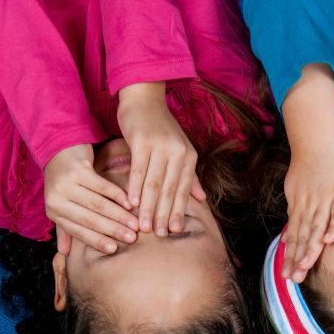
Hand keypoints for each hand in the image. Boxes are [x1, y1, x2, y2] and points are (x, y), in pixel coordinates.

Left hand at [44, 143, 138, 254]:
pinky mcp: (77, 169)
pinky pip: (102, 187)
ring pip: (98, 204)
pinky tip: (130, 203)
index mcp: (53, 211)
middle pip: (90, 219)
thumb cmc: (64, 180)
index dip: (97, 241)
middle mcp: (56, 199)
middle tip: (131, 238)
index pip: (78, 231)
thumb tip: (65, 254)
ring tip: (134, 223)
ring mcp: (65, 183)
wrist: (59, 146)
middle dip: (112, 230)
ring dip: (119, 215)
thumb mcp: (61, 205)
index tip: (115, 249)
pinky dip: (117, 196)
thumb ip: (64, 228)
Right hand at [116, 82, 203, 236]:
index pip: (183, 190)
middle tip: (157, 235)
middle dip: (163, 215)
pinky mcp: (142, 141)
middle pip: (169, 190)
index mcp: (188, 156)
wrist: (144, 98)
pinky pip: (138, 170)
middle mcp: (177, 152)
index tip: (173, 232)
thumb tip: (201, 199)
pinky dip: (135, 188)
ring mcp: (160, 146)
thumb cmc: (161, 128)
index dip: (178, 211)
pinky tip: (132, 203)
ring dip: (148, 207)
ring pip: (154, 183)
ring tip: (144, 227)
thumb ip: (189, 176)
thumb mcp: (179, 150)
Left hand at [281, 140, 333, 281]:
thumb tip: (287, 238)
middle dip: (298, 258)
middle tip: (294, 278)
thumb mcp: (296, 191)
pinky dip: (333, 225)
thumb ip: (294, 215)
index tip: (287, 274)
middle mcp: (310, 206)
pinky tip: (329, 241)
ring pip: (316, 228)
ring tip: (306, 266)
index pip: (294, 236)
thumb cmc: (308, 165)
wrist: (316, 139)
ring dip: (311, 248)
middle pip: (303, 236)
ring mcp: (325, 200)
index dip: (291, 256)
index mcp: (299, 208)